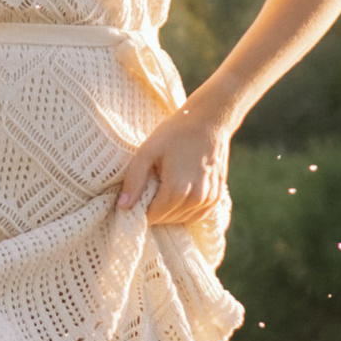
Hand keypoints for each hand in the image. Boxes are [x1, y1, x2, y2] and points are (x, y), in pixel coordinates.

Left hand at [115, 102, 230, 224]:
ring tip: (161, 190)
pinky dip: (184, 211)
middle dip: (153, 210)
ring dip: (169, 212)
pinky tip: (177, 197)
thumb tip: (123, 206)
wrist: (210, 121)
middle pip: (166, 219)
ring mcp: (209, 199)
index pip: (152, 216)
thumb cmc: (175, 133)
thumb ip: (134, 180)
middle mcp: (196, 199)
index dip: (139, 210)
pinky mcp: (217, 196)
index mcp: (177, 190)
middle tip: (147, 190)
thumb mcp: (147, 151)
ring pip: (182, 219)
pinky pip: (197, 215)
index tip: (134, 197)